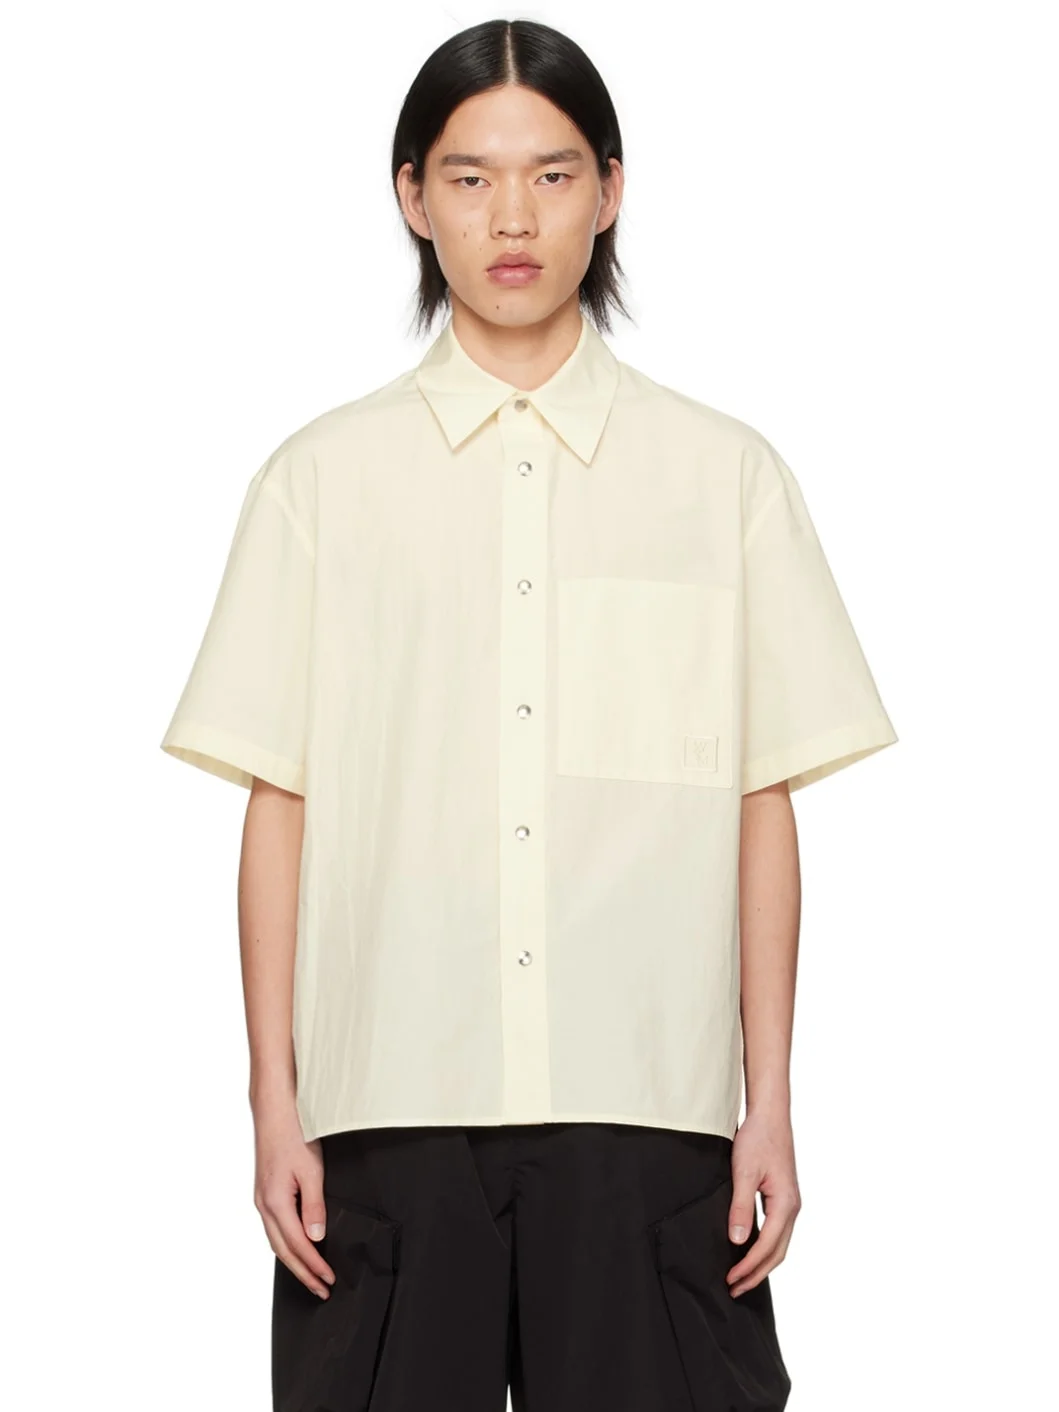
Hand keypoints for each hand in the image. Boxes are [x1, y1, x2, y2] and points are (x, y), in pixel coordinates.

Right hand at [253, 1100, 336, 1298]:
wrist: (274, 1110)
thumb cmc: (294, 1135)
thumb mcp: (311, 1170)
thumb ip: (314, 1206)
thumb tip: (316, 1237)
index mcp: (275, 1202)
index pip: (297, 1245)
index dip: (314, 1266)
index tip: (329, 1281)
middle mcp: (264, 1205)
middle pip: (282, 1250)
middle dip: (302, 1273)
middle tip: (321, 1290)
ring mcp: (261, 1199)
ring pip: (275, 1241)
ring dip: (294, 1261)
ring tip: (311, 1276)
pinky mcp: (264, 1192)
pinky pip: (273, 1227)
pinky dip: (285, 1244)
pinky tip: (295, 1247)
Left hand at [725, 1108, 800, 1296]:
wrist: (770, 1115)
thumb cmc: (758, 1139)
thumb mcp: (744, 1173)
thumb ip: (741, 1207)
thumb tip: (738, 1242)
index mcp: (785, 1204)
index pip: (767, 1247)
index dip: (748, 1267)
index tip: (730, 1280)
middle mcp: (792, 1208)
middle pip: (777, 1253)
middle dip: (756, 1274)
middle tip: (734, 1290)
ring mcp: (790, 1203)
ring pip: (779, 1244)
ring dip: (761, 1263)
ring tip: (740, 1278)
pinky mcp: (783, 1197)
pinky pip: (776, 1231)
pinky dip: (764, 1248)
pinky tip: (749, 1250)